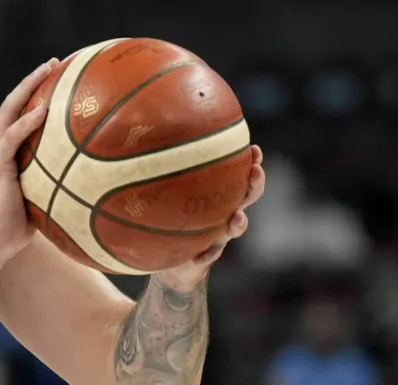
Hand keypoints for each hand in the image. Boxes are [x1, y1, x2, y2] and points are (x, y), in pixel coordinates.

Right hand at [0, 58, 58, 261]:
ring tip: (47, 71)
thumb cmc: (17, 224)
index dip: (36, 93)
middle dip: (33, 81)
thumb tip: (91, 176)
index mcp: (9, 151)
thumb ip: (56, 178)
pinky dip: (26, 123)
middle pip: (14, 103)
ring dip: (28, 89)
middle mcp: (0, 146)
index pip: (21, 114)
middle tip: (54, 64)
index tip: (58, 77)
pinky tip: (42, 110)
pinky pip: (11, 138)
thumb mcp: (41, 195)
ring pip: (9, 112)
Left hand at [158, 145, 265, 290]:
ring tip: (236, 217)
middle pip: (247, 197)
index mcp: (217, 195)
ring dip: (239, 222)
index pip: (239, 175)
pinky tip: (198, 257)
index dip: (251, 163)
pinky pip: (209, 256)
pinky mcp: (206, 255)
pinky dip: (205, 256)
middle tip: (255, 171)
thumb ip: (158, 169)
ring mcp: (218, 235)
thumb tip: (142, 137)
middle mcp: (223, 213)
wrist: (171, 260)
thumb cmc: (167, 218)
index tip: (253, 149)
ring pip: (236, 227)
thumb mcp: (163, 192)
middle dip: (255, 184)